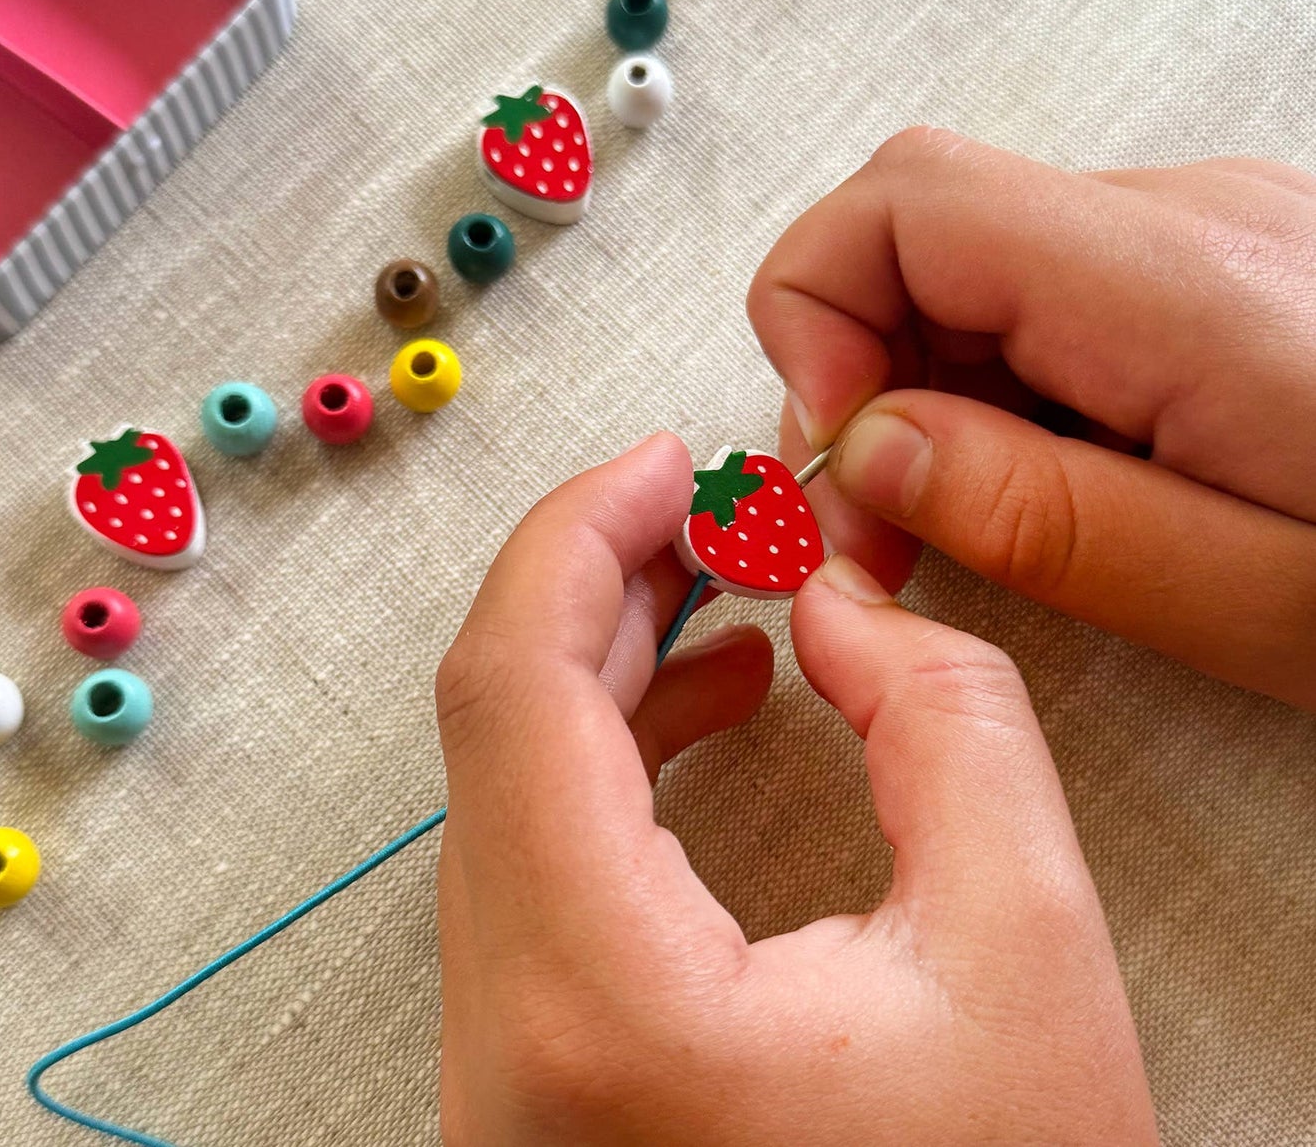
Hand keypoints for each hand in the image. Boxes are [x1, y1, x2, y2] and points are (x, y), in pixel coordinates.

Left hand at [436, 434, 1155, 1145]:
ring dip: (611, 660)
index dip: (581, 535)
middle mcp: (507, 1028)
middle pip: (501, 721)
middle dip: (607, 581)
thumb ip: (950, 726)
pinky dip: (615, 753)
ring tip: (723, 591)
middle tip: (708, 506)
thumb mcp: (1025, 956)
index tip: (665, 463)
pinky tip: (706, 706)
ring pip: (513, 782)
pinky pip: (542, 853)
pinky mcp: (536, 1064)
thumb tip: (840, 606)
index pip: (512, 686)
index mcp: (594, 995)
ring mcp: (502, 1055)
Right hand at [747, 128, 1315, 708]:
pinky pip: (1049, 293)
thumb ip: (1042, 517)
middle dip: (856, 367)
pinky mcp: (1217, 265)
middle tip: (877, 519)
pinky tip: (1051, 472)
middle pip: (922, 226)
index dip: (813, 305)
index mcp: (1183, 288)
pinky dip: (997, 381)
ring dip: (923, 384)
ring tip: (970, 515)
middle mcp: (1188, 222)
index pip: (905, 199)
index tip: (831, 446)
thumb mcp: (1257, 598)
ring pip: (976, 264)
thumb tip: (870, 449)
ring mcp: (1207, 231)